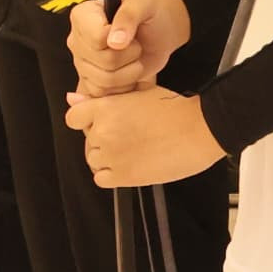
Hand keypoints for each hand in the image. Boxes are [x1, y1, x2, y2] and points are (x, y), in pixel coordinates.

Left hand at [65, 83, 224, 185]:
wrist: (200, 129)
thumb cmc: (176, 109)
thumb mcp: (139, 92)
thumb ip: (105, 97)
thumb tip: (72, 99)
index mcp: (106, 107)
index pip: (73, 118)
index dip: (86, 121)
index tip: (99, 122)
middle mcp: (104, 131)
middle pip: (87, 141)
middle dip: (103, 139)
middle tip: (130, 135)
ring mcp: (112, 155)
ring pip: (94, 160)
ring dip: (108, 158)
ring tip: (134, 150)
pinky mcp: (123, 176)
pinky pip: (102, 179)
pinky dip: (113, 174)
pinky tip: (132, 164)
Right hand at [70, 0, 191, 100]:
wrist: (157, 34)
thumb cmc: (149, 14)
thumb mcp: (144, 3)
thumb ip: (129, 15)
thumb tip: (115, 41)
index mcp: (82, 16)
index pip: (97, 38)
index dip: (119, 40)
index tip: (129, 34)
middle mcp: (77, 40)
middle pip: (102, 61)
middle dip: (129, 55)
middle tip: (136, 46)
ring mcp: (81, 64)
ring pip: (104, 81)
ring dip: (130, 72)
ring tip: (135, 58)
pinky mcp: (90, 83)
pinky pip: (104, 94)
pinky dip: (124, 87)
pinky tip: (129, 73)